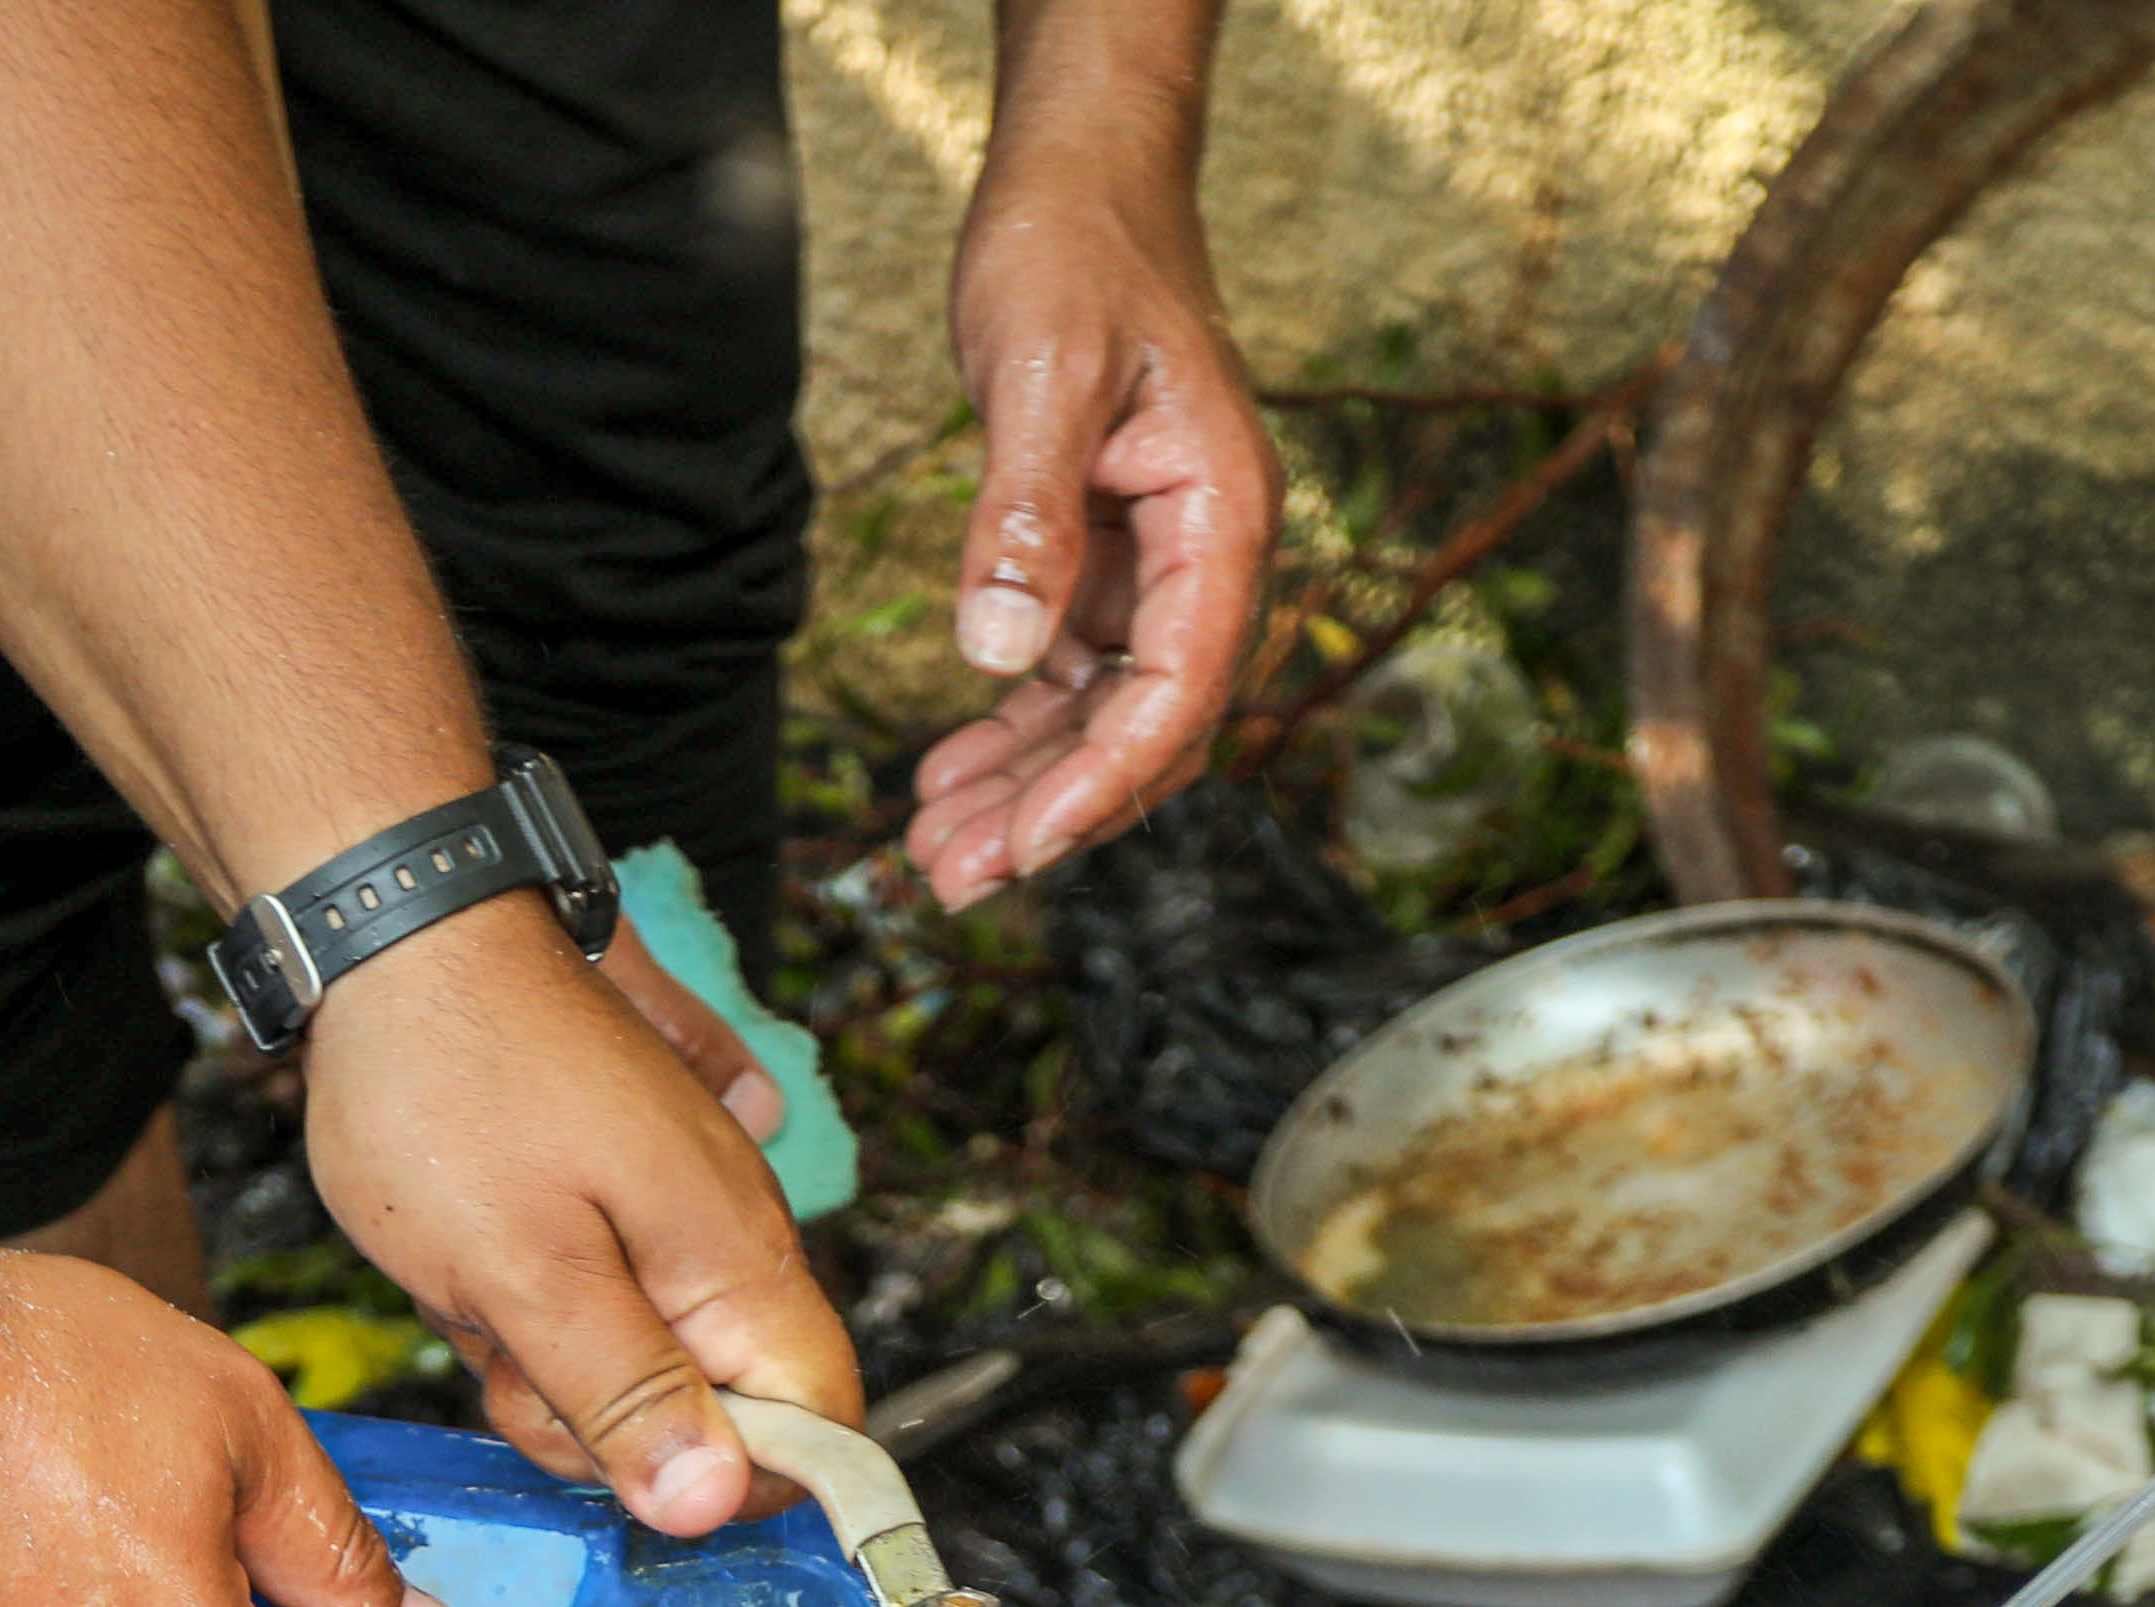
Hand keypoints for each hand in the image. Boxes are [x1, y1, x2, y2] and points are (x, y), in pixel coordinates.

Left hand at [294, 894, 856, 1538]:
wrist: (398, 941)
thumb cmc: (453, 1086)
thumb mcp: (524, 1275)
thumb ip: (625, 1396)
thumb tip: (712, 1505)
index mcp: (737, 1264)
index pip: (821, 1426)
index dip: (740, 1480)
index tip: (633, 1466)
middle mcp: (728, 1243)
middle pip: (717, 1417)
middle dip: (606, 1423)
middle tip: (520, 1348)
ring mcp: (671, 1221)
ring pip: (637, 1373)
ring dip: (547, 1364)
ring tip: (484, 1284)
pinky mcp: (614, 1206)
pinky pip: (590, 1311)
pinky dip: (526, 1308)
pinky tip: (477, 1257)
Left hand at [909, 152, 1272, 909]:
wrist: (1081, 179)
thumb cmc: (1074, 251)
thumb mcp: (1042, 373)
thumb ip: (1025, 517)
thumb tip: (997, 656)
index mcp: (1221, 517)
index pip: (1178, 688)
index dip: (1104, 782)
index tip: (1024, 848)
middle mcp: (1204, 556)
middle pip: (1145, 725)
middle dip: (1053, 812)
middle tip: (951, 879)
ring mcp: (1155, 564)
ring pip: (1102, 715)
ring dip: (1024, 788)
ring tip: (933, 851)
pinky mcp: (1104, 558)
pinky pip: (1068, 674)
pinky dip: (1013, 730)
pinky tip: (946, 774)